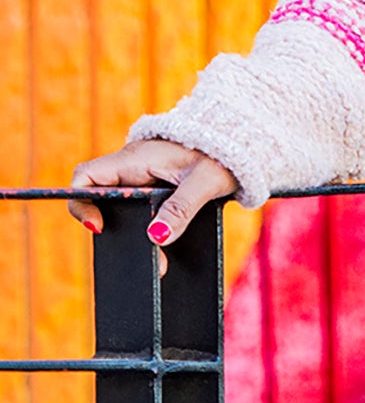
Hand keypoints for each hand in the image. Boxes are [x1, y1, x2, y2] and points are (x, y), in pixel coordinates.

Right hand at [68, 140, 236, 272]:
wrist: (244, 141)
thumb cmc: (225, 154)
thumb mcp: (205, 181)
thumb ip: (182, 207)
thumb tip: (157, 237)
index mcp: (136, 158)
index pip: (86, 176)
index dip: (82, 202)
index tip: (99, 226)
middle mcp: (134, 166)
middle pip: (102, 198)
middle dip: (113, 228)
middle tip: (139, 256)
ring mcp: (144, 175)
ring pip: (123, 206)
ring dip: (136, 232)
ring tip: (158, 261)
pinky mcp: (158, 185)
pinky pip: (141, 207)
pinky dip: (150, 226)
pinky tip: (165, 246)